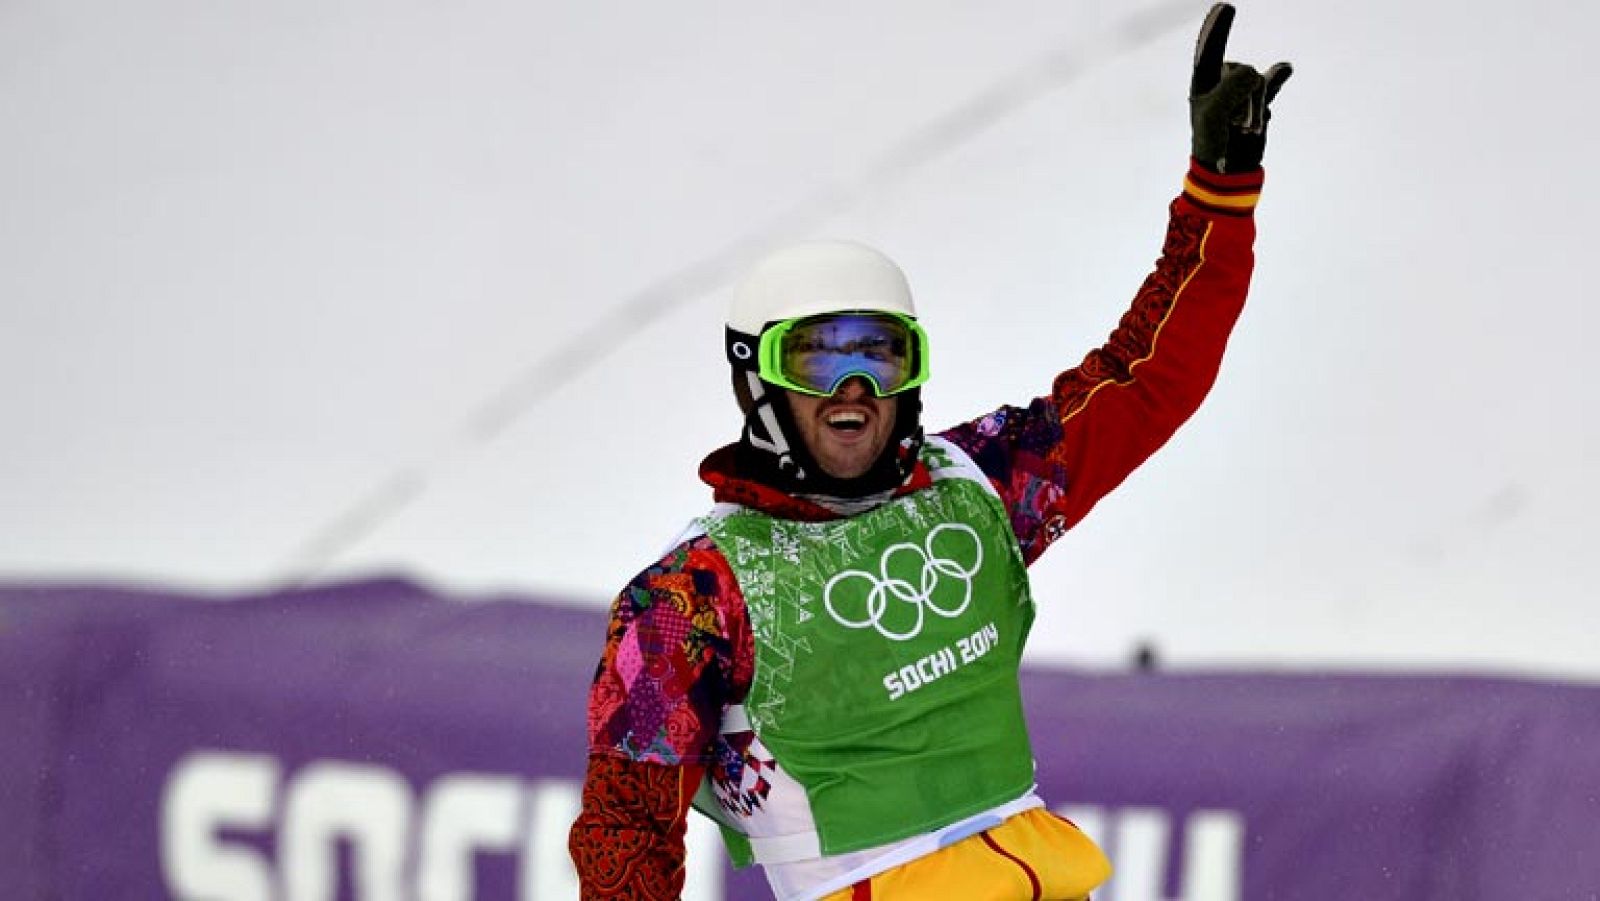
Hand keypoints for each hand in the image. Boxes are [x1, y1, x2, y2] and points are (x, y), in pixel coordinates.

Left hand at [1189, 3, 1291, 173]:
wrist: (1226, 174)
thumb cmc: (1212, 142)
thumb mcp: (1215, 112)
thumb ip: (1233, 86)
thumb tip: (1255, 74)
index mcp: (1202, 82)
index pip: (1209, 49)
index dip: (1217, 28)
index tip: (1225, 6)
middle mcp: (1221, 82)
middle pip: (1243, 72)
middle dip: (1243, 99)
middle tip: (1232, 125)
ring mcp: (1240, 92)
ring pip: (1258, 84)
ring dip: (1255, 108)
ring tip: (1243, 129)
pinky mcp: (1258, 104)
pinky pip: (1271, 85)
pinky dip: (1277, 78)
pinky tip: (1285, 68)